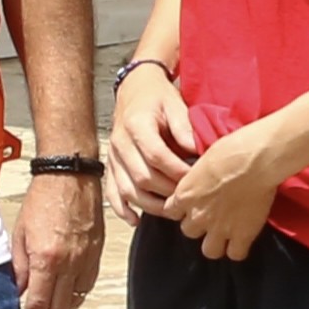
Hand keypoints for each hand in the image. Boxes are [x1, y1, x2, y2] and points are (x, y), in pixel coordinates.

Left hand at [12, 169, 99, 308]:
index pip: (39, 303)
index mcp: (47, 258)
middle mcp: (70, 263)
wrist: (71, 175)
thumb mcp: (19, 234)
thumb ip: (19, 267)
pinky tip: (67, 305)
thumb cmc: (41, 199)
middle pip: (59, 308)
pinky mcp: (96, 253)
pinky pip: (86, 285)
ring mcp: (87, 259)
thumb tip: (16, 292)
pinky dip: (76, 300)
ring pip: (75, 300)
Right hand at [102, 65, 202, 221]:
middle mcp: (120, 142)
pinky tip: (135, 220)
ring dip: (149, 204)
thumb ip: (185, 128)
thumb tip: (198, 152)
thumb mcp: (175, 104)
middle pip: (142, 176)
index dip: (177, 171)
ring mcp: (113, 156)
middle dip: (167, 191)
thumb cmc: (157, 97)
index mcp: (136, 125)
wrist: (134, 88)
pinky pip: (112, 191)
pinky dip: (122, 208)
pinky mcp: (111, 165)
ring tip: (171, 211)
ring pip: (127, 189)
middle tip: (189, 198)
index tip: (196, 180)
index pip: (156, 156)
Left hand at [157, 117, 291, 260]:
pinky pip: (236, 255)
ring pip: (209, 251)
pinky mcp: (242, 235)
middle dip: (199, 226)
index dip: (182, 210)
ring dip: (216, 243)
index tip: (192, 206)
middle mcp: (197, 216)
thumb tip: (200, 180)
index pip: (171, 213)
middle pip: (189, 232)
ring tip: (226, 234)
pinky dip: (239, 249)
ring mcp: (219, 228)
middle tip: (212, 217)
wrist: (253, 160)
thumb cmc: (229, 150)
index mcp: (184, 196)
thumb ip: (196, 178)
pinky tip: (243, 239)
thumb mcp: (201, 162)